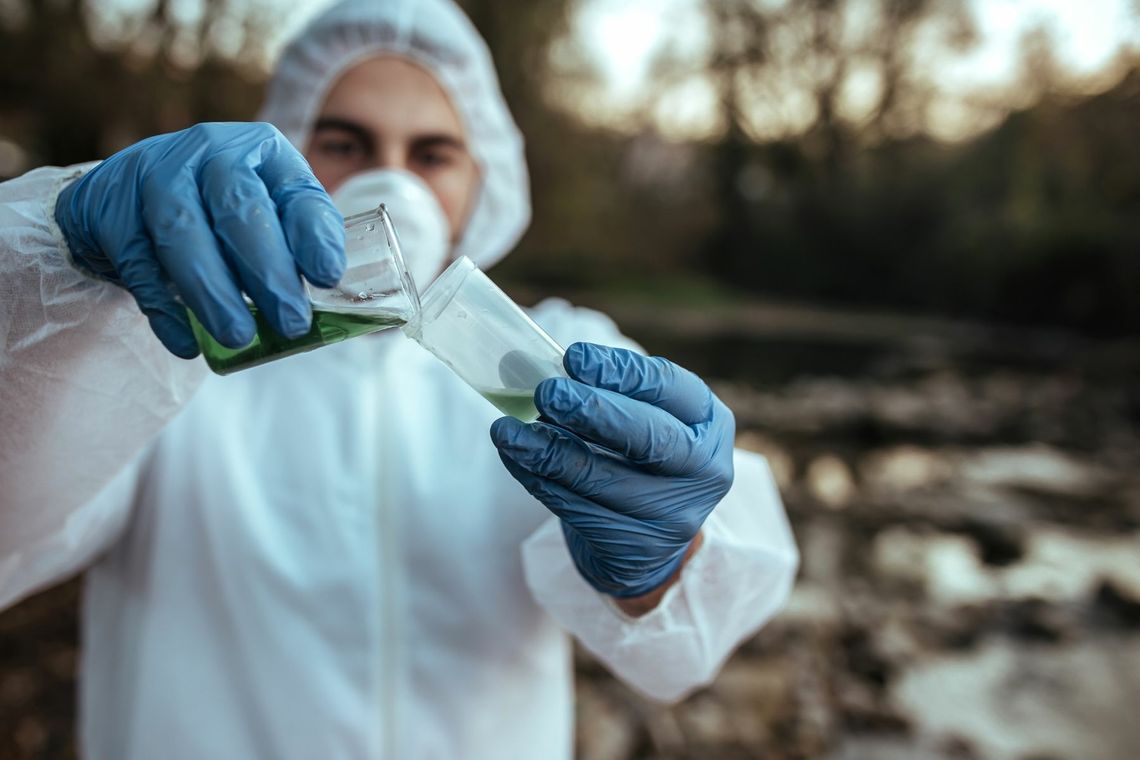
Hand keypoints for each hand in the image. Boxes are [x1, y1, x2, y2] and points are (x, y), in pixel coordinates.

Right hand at [54, 122, 345, 357]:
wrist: (128, 193)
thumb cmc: (219, 210)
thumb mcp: (267, 210)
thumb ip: (296, 247)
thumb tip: (331, 306)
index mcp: (263, 152)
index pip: (295, 190)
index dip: (313, 235)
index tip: (327, 277)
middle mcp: (209, 152)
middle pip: (239, 208)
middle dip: (268, 271)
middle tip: (291, 322)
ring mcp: (155, 175)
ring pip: (183, 233)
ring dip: (214, 292)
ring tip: (240, 336)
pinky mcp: (113, 210)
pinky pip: (139, 264)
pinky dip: (166, 309)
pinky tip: (189, 342)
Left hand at [491, 342, 734, 598]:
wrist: (650, 539)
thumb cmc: (641, 459)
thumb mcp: (646, 419)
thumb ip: (609, 392)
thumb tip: (537, 365)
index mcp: (709, 423)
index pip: (671, 388)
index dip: (622, 372)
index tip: (574, 357)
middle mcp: (704, 470)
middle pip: (648, 438)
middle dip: (593, 411)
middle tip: (547, 392)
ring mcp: (674, 516)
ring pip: (602, 479)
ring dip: (548, 451)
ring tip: (507, 431)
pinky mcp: (636, 548)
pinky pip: (577, 510)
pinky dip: (539, 480)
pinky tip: (515, 459)